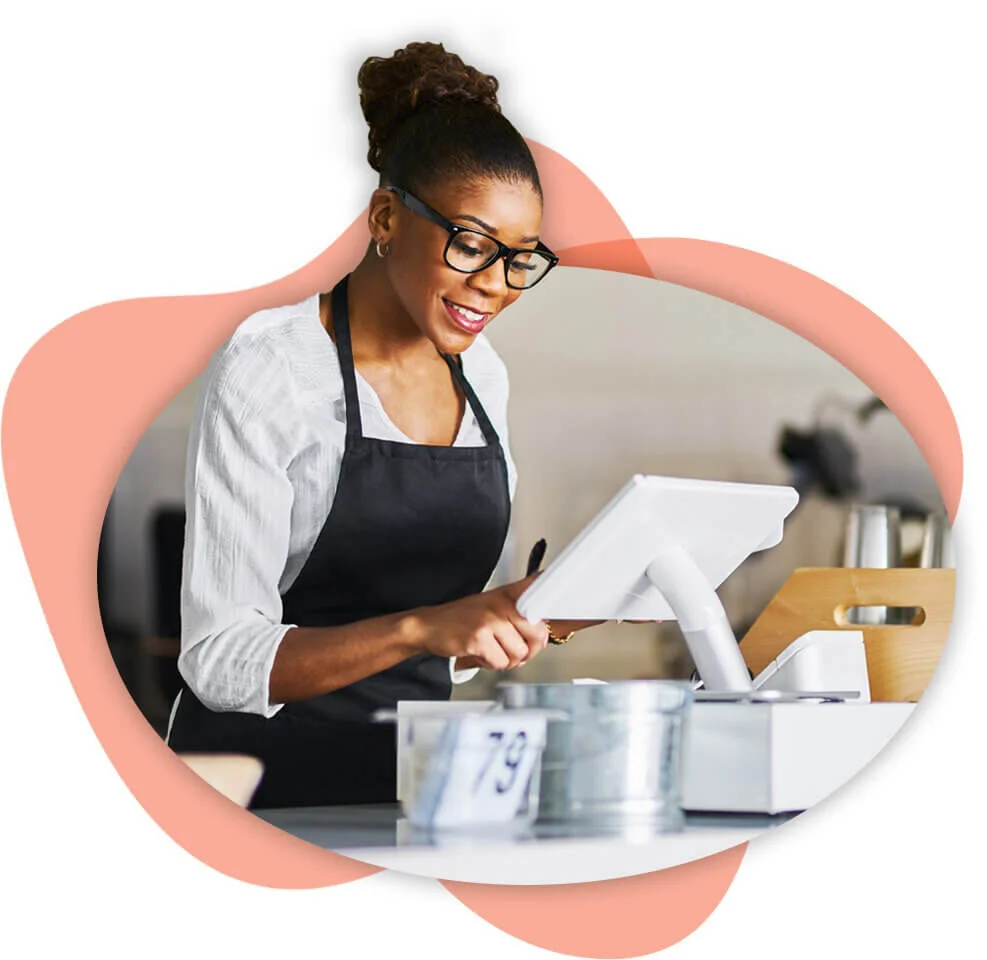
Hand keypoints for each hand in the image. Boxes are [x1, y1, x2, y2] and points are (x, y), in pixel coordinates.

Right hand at [413, 575, 548, 670]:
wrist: (429, 625)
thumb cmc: (465, 619)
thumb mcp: (493, 605)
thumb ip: (519, 615)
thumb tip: (545, 634)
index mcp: (509, 594)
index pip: (542, 591)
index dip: (557, 602)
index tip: (568, 610)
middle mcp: (502, 603)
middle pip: (538, 634)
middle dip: (528, 650)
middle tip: (513, 649)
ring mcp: (490, 620)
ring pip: (519, 654)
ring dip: (506, 660)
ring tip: (491, 649)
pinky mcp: (479, 638)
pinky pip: (500, 662)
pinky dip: (490, 664)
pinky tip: (479, 653)